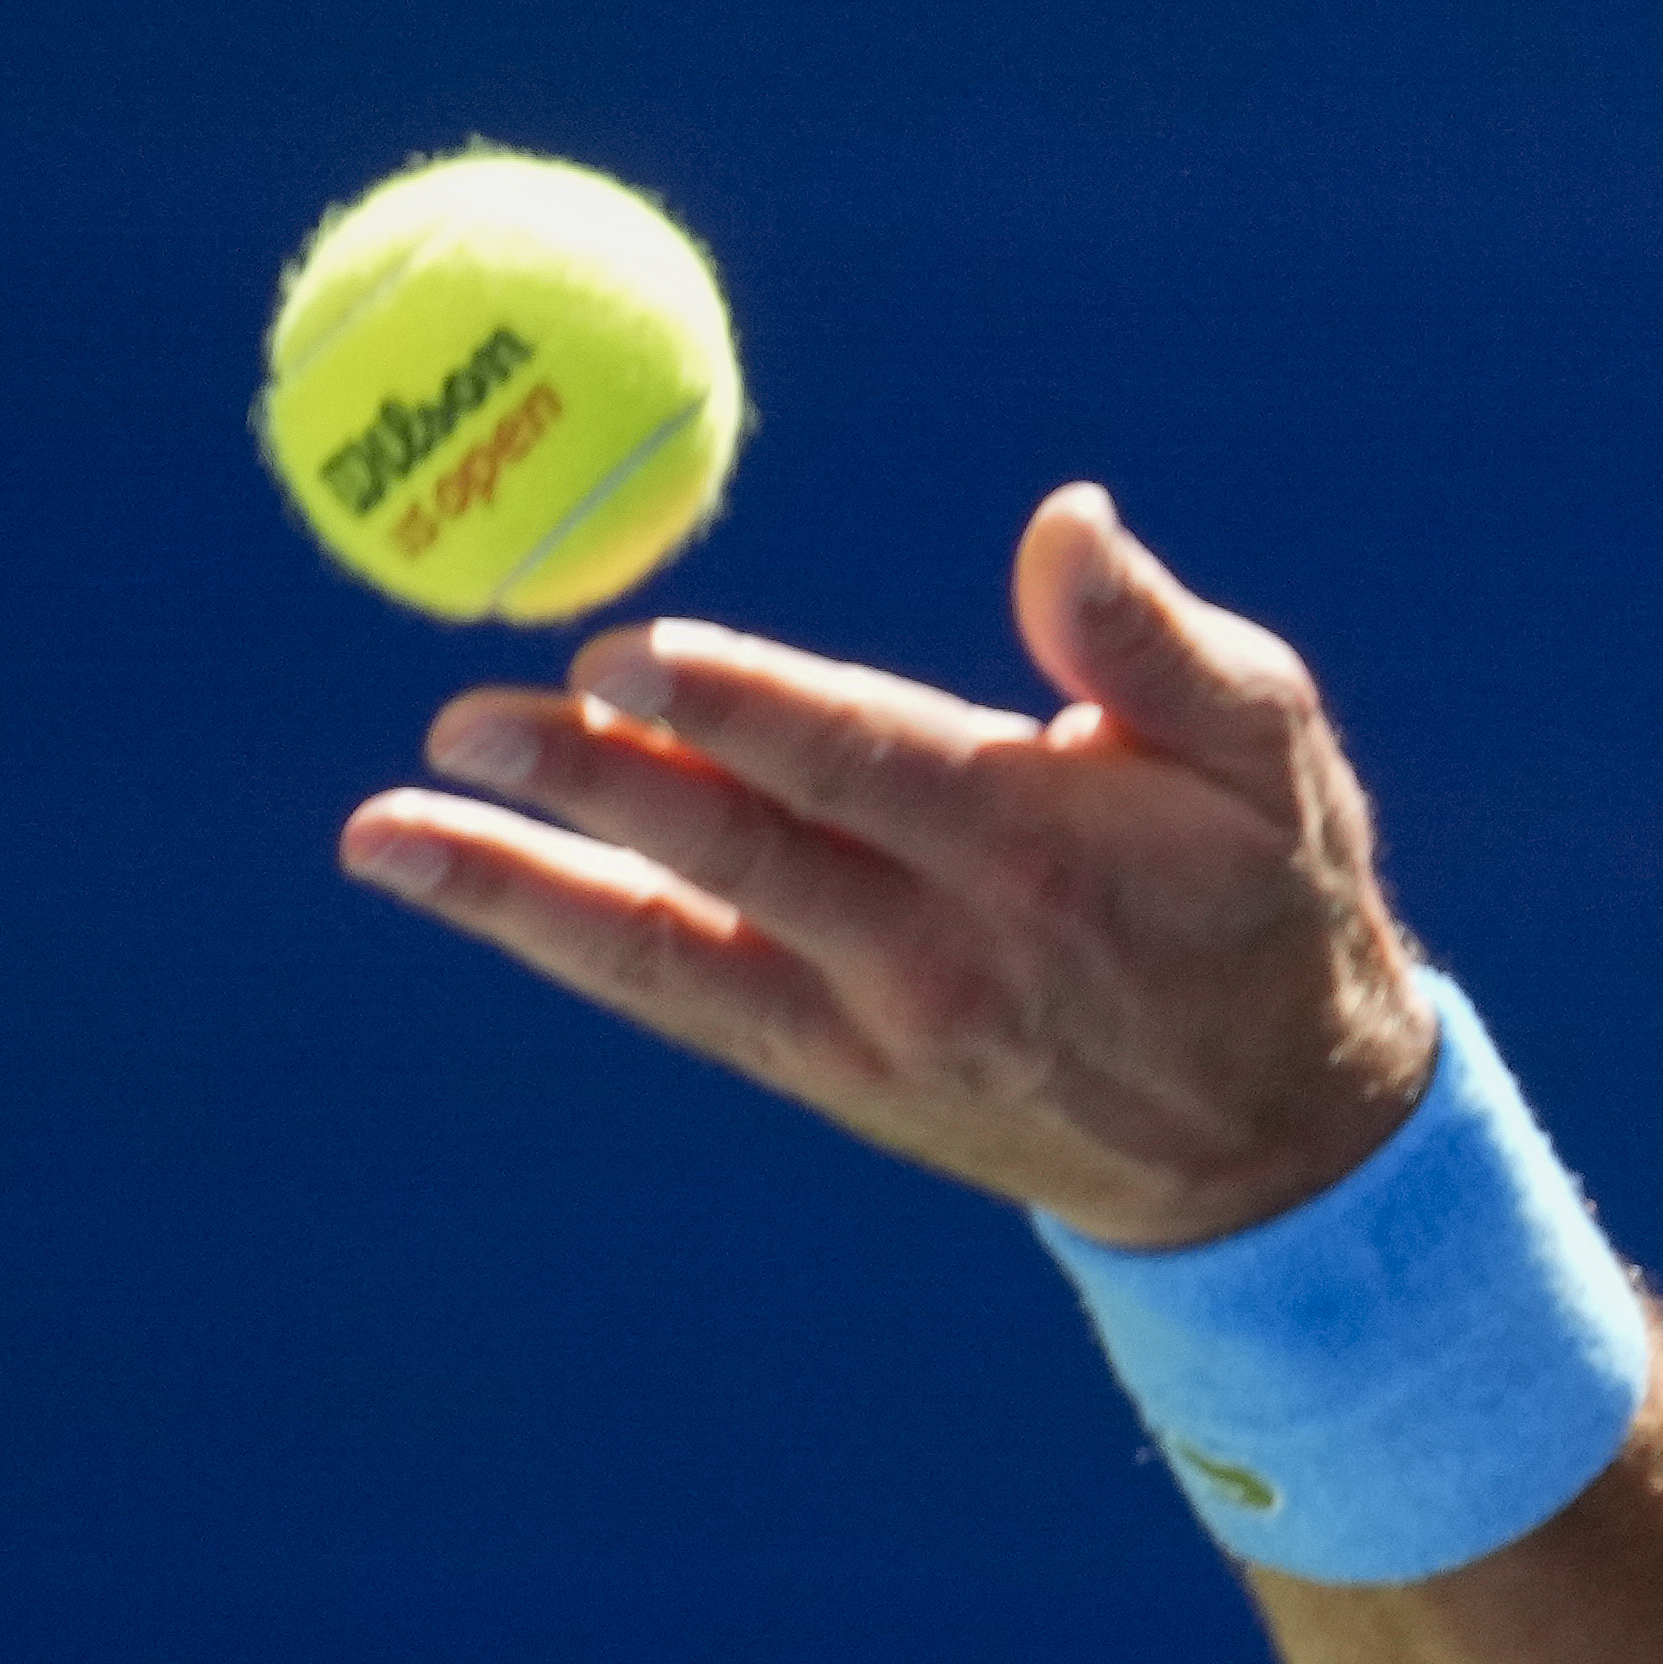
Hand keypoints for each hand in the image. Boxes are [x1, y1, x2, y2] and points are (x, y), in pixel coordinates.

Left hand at [336, 484, 1436, 1249]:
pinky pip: (687, 1004)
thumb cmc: (1271, 900)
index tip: (629, 655)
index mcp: (1045, 851)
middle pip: (744, 858)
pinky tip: (470, 883)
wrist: (1277, 1147)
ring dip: (522, 891)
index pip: (866, 766)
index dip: (742, 712)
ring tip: (385, 834)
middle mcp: (946, 957)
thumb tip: (1067, 516)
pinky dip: (572, 942)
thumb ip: (1155, 640)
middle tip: (465, 721)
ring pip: (678, 954)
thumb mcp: (1269, 753)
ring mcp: (880, 1033)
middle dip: (597, 787)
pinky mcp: (840, 1078)